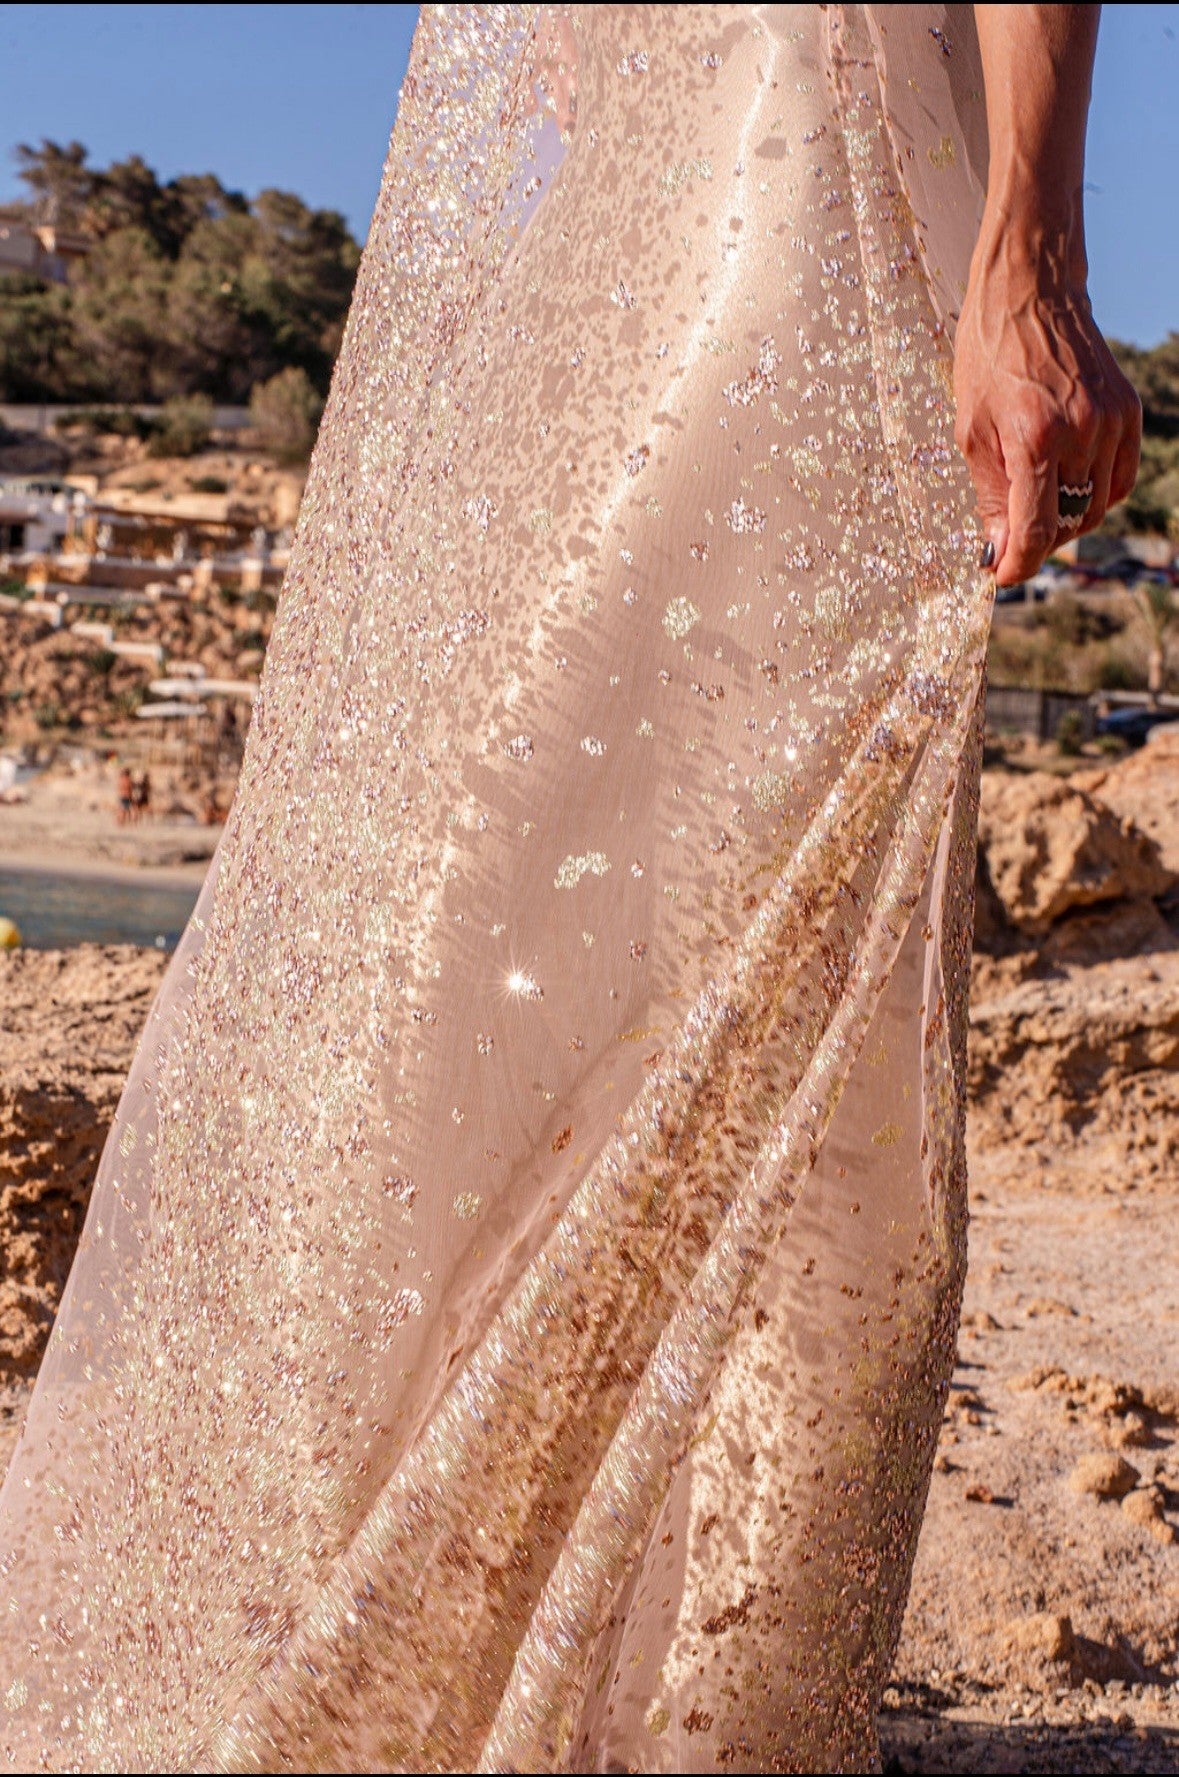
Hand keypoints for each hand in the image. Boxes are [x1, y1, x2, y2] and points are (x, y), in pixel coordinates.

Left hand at [953, 228, 1141, 586]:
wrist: (1030, 293)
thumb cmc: (989, 359)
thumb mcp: (971, 431)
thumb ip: (989, 495)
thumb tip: (1000, 550)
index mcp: (1035, 439)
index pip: (1036, 530)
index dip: (1017, 565)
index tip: (999, 577)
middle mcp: (1082, 433)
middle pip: (1068, 524)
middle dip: (1037, 542)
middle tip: (1009, 537)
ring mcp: (1112, 422)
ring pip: (1095, 507)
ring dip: (1065, 520)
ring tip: (1034, 506)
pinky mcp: (1128, 411)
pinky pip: (1118, 480)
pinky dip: (1093, 495)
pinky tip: (1066, 484)